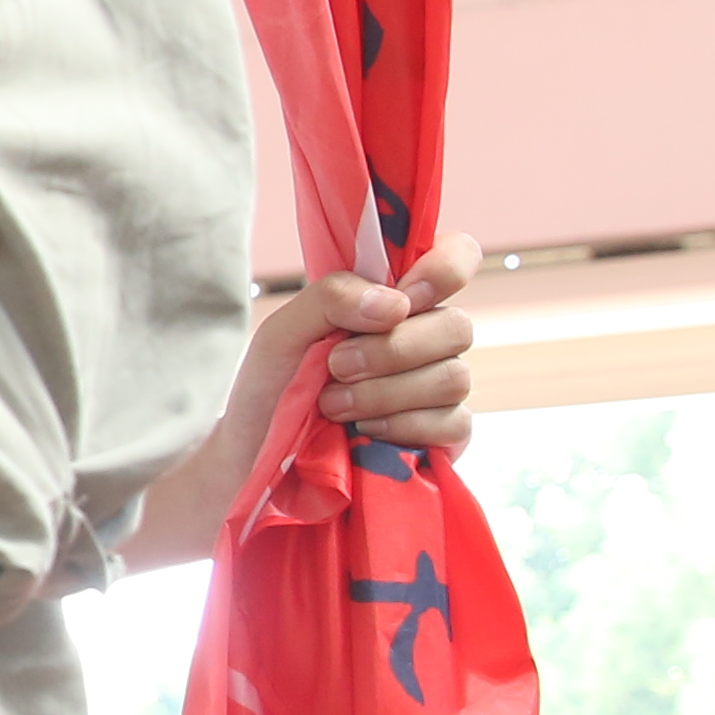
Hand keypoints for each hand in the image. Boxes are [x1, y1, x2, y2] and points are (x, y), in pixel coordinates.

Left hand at [131, 234, 485, 570]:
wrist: (256, 457)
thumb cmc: (273, 385)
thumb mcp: (284, 331)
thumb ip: (332, 297)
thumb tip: (396, 303)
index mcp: (396, 299)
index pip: (456, 257)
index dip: (445, 269)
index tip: (404, 296)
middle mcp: (428, 339)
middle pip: (457, 327)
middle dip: (392, 349)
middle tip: (336, 365)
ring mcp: (440, 389)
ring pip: (453, 377)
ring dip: (385, 391)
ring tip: (333, 403)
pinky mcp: (445, 437)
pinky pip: (452, 423)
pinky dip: (401, 425)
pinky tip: (363, 430)